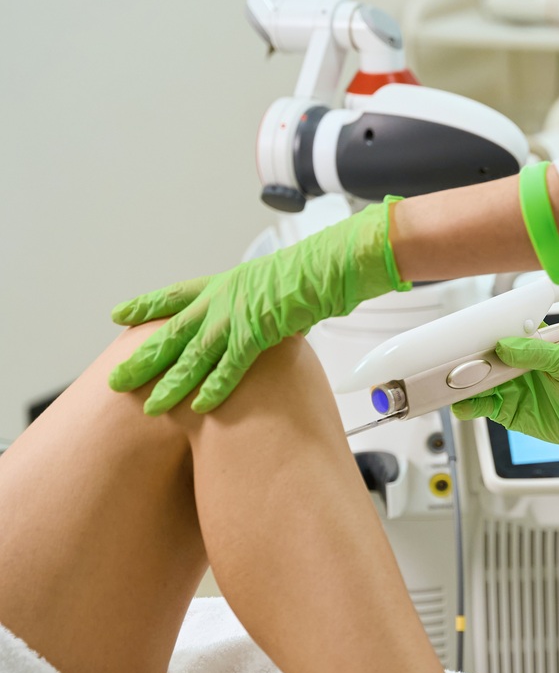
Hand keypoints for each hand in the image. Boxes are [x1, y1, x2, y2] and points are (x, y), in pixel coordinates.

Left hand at [108, 200, 407, 414]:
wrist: (328, 265)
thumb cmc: (310, 272)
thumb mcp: (272, 284)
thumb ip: (257, 304)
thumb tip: (264, 320)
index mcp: (222, 285)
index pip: (173, 295)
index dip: (144, 307)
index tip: (117, 316)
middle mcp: (220, 300)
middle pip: (171, 333)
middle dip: (143, 359)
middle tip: (116, 380)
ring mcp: (236, 317)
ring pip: (193, 356)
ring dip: (171, 384)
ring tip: (150, 407)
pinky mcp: (256, 333)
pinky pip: (230, 366)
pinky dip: (215, 387)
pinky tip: (200, 406)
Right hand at [452, 335, 558, 448]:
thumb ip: (538, 353)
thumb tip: (507, 346)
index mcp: (531, 343)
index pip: (497, 335)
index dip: (478, 337)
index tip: (463, 341)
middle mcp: (517, 364)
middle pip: (480, 361)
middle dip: (464, 363)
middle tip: (453, 368)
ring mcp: (512, 388)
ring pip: (477, 385)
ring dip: (462, 386)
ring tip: (452, 387)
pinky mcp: (512, 412)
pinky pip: (484, 407)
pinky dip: (470, 406)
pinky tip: (464, 405)